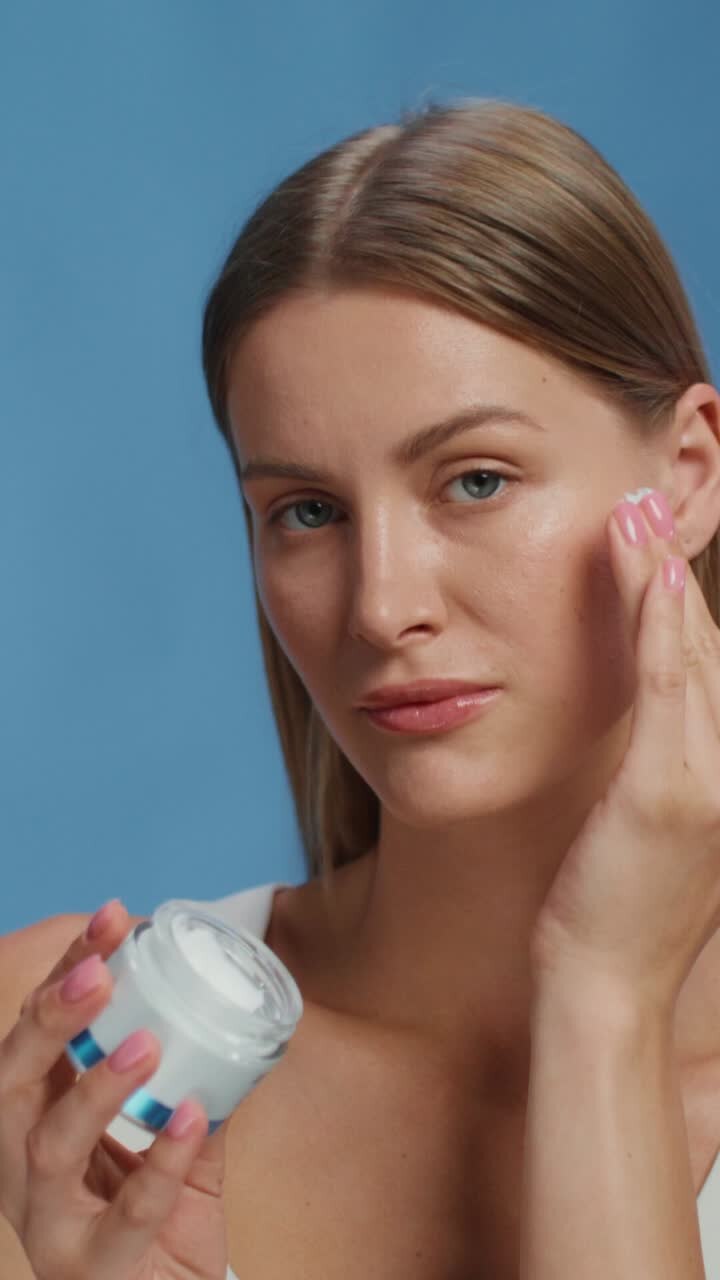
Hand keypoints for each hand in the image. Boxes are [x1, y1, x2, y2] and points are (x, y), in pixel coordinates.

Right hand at [0, 901, 228, 1279]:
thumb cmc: (161, 1221)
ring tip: (148, 1044)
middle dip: (52, 1018)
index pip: (38, 1031)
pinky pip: (122, 1215)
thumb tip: (235, 1015)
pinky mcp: (88, 1269)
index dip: (66, 972)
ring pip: (48, 1146)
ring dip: (96, 1087)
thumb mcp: (175, 1140)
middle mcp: (25, 1163)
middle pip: (13, 1078)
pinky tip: (192, 1118)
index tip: (112, 918)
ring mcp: (49, 1220)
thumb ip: (193, 1086)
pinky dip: (159, 1162)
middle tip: (101, 971)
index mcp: (40, 1117)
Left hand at [532, 488, 719, 1018]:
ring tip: (639, 514)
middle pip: (709, 652)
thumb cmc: (614, 914)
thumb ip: (664, 777)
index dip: (687, 606)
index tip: (659, 547)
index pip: (710, 672)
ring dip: (665, 578)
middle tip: (650, 504)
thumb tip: (648, 737)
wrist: (605, 990)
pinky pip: (668, 691)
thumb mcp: (650, 836)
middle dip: (676, 575)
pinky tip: (654, 573)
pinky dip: (663, 627)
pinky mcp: (672, 796)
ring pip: (692, 657)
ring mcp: (711, 784)